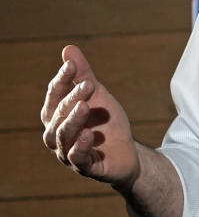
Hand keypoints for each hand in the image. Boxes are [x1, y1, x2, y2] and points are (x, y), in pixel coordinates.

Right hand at [41, 45, 139, 187]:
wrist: (126, 151)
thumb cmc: (105, 122)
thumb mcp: (97, 95)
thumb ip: (83, 75)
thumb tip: (68, 49)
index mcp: (57, 116)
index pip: (54, 96)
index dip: (62, 80)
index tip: (72, 65)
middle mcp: (57, 135)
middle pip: (58, 116)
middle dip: (71, 99)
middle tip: (88, 85)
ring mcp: (68, 153)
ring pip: (63, 137)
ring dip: (73, 121)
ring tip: (85, 106)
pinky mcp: (86, 167)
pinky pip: (77, 158)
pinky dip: (81, 146)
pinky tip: (89, 134)